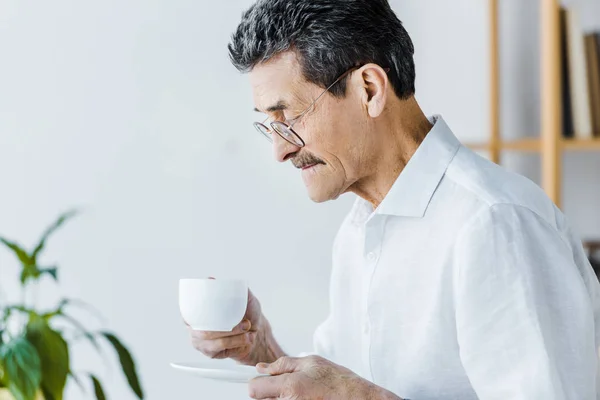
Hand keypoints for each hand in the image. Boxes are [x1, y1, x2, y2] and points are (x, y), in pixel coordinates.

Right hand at [188, 288, 284, 364]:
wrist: (257, 332)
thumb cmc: (247, 313)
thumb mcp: (243, 297)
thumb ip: (231, 287)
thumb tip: (210, 279)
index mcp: (199, 312)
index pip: (188, 312)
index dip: (193, 312)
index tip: (211, 310)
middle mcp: (196, 328)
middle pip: (204, 330)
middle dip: (227, 328)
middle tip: (246, 323)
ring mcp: (202, 343)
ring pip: (215, 341)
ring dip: (234, 336)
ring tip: (248, 330)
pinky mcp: (211, 354)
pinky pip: (221, 349)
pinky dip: (236, 343)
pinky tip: (245, 339)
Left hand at [248, 355, 399, 399]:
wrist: (356, 398)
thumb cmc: (338, 382)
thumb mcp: (310, 362)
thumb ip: (282, 364)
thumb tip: (262, 368)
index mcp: (290, 388)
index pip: (254, 389)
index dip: (259, 383)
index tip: (263, 382)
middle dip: (271, 392)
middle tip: (292, 388)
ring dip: (281, 399)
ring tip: (301, 394)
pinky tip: (305, 399)